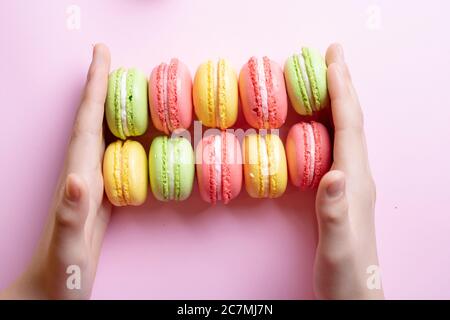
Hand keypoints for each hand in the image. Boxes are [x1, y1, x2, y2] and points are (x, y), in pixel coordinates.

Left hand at [0, 44, 111, 298]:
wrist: (55, 287)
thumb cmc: (61, 269)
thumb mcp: (68, 245)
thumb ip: (72, 213)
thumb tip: (79, 177)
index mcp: (78, 175)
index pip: (86, 122)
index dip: (94, 88)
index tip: (102, 56)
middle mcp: (83, 171)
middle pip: (93, 119)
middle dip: (103, 86)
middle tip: (115, 59)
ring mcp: (91, 181)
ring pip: (104, 134)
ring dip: (114, 108)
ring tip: (130, 88)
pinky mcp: (101, 194)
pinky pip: (115, 155)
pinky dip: (125, 138)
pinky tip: (136, 136)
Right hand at [313, 44, 383, 298]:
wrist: (354, 294)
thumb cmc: (345, 273)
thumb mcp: (338, 245)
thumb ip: (334, 210)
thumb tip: (335, 173)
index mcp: (355, 182)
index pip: (349, 127)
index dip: (341, 92)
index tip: (333, 61)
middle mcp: (356, 176)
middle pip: (351, 120)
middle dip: (343, 85)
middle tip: (332, 56)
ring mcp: (350, 182)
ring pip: (345, 131)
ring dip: (336, 100)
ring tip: (326, 78)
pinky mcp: (341, 190)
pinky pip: (335, 146)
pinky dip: (328, 124)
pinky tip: (318, 122)